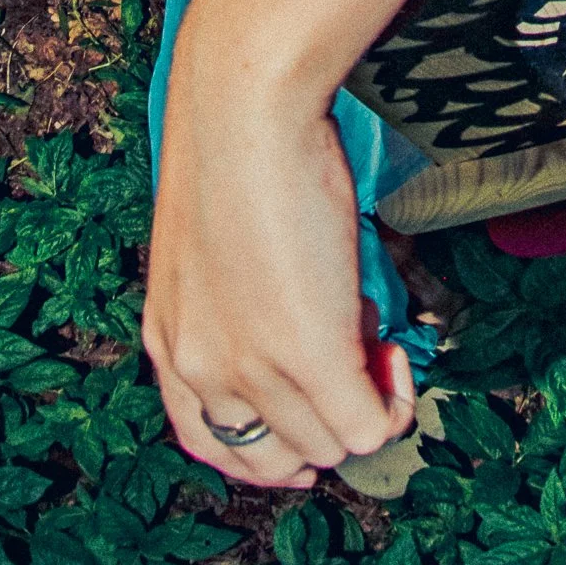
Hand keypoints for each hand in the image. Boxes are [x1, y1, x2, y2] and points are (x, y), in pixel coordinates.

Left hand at [143, 0, 443, 483]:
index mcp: (169, 340)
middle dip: (323, 428)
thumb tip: (325, 337)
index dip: (269, 447)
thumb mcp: (216, 246)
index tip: (313, 420)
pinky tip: (396, 350)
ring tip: (373, 334)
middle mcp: (199, 369)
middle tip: (358, 371)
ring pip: (329, 447)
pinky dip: (395, 400)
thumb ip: (246, 302)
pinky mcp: (309, 357)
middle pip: (276, 459)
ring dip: (365, 404)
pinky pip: (368, 428)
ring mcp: (252, 369)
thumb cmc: (236, 146)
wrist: (244, 105)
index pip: (210, 444)